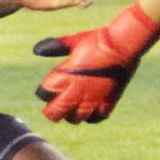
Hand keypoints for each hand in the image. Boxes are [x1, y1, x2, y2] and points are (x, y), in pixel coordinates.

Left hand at [33, 3, 159, 123]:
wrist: (124, 44)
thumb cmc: (97, 40)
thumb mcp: (73, 41)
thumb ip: (55, 47)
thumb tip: (36, 50)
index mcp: (64, 76)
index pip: (44, 94)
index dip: (44, 92)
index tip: (49, 87)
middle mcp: (76, 91)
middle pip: (55, 113)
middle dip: (52, 111)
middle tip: (56, 104)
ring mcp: (92, 99)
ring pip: (75, 119)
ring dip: (71, 115)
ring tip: (74, 106)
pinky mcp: (108, 103)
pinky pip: (96, 119)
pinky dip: (91, 117)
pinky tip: (91, 109)